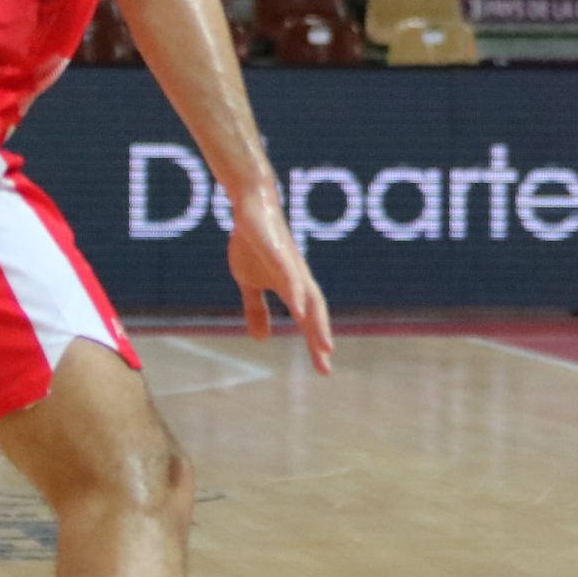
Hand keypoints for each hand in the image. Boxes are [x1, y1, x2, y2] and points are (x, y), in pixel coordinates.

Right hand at [226, 188, 335, 374]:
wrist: (251, 207)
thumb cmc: (254, 244)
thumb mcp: (250, 283)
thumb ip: (257, 310)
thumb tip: (262, 340)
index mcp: (292, 287)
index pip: (308, 320)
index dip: (315, 342)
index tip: (324, 369)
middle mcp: (298, 278)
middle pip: (315, 312)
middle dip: (321, 337)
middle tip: (327, 361)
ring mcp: (290, 264)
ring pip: (309, 296)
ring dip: (316, 320)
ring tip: (323, 344)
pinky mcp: (278, 251)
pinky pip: (289, 275)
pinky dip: (296, 292)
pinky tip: (299, 308)